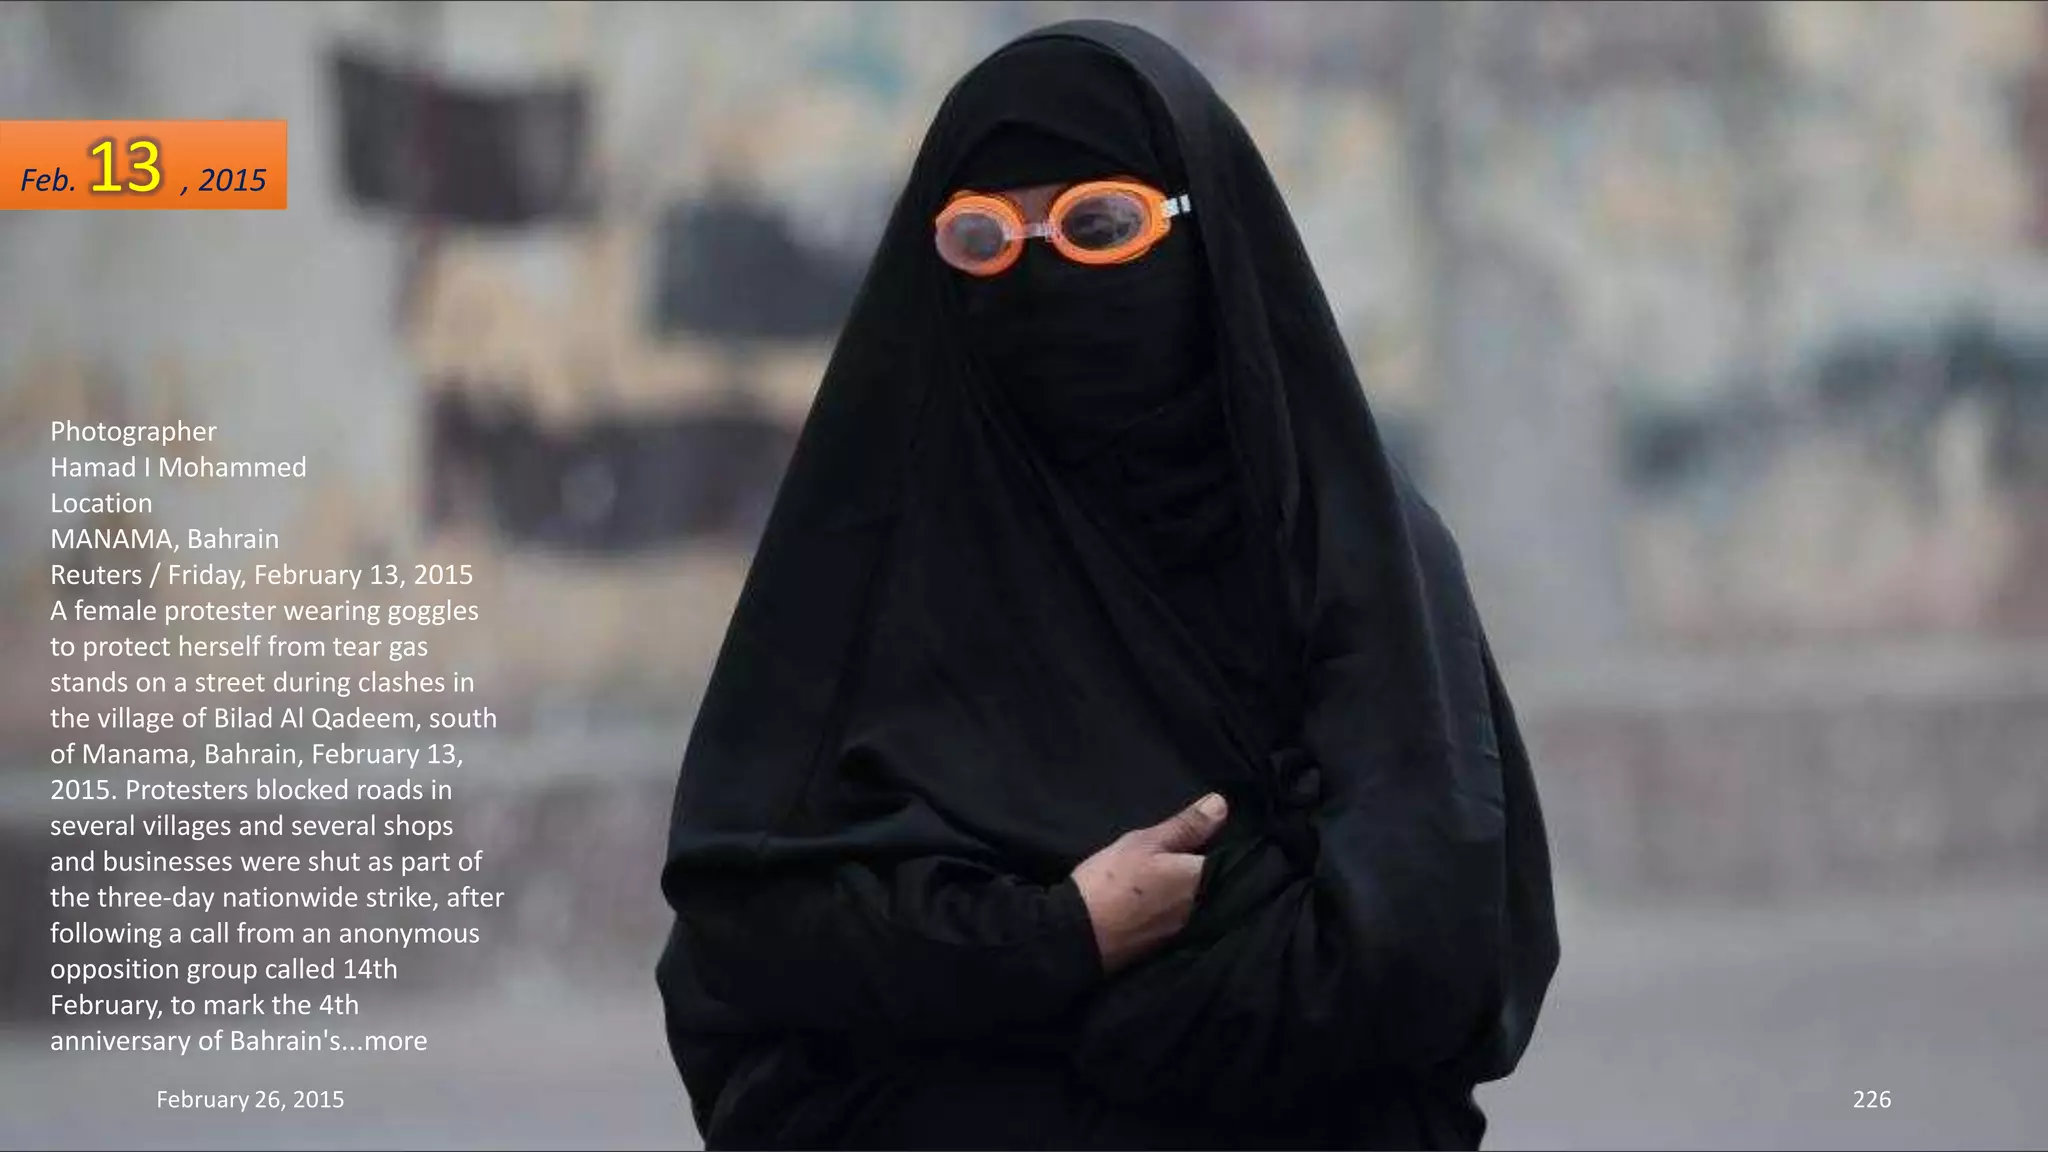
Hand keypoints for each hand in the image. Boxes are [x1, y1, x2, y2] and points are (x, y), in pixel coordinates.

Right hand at [1071, 792, 1228, 973]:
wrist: (1077, 936)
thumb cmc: (1112, 882)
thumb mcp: (1145, 843)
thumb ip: (1185, 826)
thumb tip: (1222, 804)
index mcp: (1200, 880)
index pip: (1228, 860)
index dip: (1223, 846)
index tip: (1217, 834)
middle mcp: (1202, 909)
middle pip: (1215, 884)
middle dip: (1208, 868)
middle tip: (1198, 849)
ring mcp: (1184, 931)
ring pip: (1199, 903)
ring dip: (1193, 891)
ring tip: (1179, 874)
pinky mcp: (1166, 945)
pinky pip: (1183, 920)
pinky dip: (1177, 908)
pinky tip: (1164, 900)